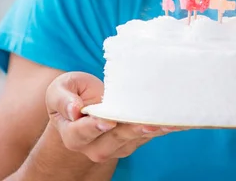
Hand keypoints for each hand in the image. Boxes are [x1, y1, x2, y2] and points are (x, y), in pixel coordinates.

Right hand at [46, 72, 185, 162]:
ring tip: (167, 123)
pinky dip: (162, 128)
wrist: (84, 104)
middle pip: (112, 141)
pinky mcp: (133, 139)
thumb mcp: (60, 90)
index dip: (95, 127)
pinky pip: (147, 135)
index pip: (82, 133)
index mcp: (72, 134)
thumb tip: (74, 110)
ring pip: (133, 140)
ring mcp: (116, 145)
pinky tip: (175, 121)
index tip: (108, 121)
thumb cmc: (71, 93)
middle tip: (147, 124)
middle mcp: (94, 145)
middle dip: (131, 132)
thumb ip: (63, 100)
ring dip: (151, 132)